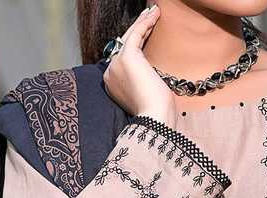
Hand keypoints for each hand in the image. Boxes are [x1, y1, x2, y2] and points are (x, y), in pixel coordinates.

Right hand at [103, 4, 175, 126]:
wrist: (155, 117)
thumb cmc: (156, 111)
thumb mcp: (145, 93)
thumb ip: (140, 80)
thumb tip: (148, 73)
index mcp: (112, 84)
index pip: (123, 57)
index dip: (136, 43)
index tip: (147, 32)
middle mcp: (110, 73)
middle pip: (124, 45)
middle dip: (137, 29)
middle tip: (149, 16)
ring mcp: (116, 65)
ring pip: (129, 37)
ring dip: (142, 22)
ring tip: (154, 12)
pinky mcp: (126, 58)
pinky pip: (135, 34)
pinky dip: (145, 22)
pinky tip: (155, 15)